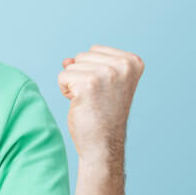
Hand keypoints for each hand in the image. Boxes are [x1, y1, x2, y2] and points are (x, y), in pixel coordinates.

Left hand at [58, 45, 143, 160]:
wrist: (103, 144)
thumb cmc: (102, 115)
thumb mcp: (102, 83)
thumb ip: (87, 65)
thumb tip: (67, 60)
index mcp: (133, 62)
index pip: (94, 50)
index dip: (92, 71)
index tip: (104, 91)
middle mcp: (123, 65)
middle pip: (82, 56)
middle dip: (81, 77)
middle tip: (95, 98)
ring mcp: (107, 73)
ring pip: (71, 66)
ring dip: (73, 84)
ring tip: (89, 102)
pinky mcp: (89, 82)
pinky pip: (62, 76)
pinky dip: (65, 91)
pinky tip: (80, 104)